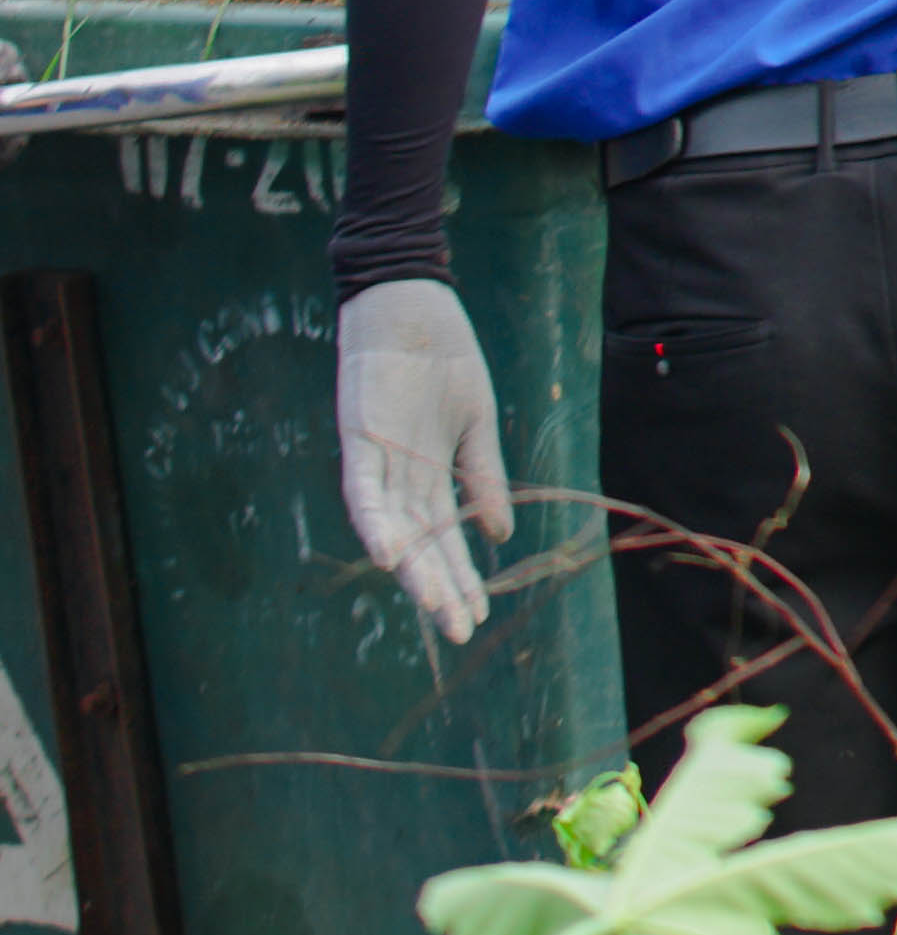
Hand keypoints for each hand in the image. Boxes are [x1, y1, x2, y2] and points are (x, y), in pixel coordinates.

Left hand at [337, 278, 513, 644]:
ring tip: (435, 605)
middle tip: (460, 630)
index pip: (447, 537)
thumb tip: (501, 535)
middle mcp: (400, 479)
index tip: (478, 614)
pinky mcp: (358, 442)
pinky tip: (389, 554)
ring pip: (394, 529)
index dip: (462, 575)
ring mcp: (377, 462)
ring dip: (412, 568)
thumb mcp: (475, 422)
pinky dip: (375, 523)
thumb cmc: (444, 357)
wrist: (414, 305)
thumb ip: (483, 476)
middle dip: (439, 587)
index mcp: (431, 475)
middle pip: (421, 544)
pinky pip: (363, 492)